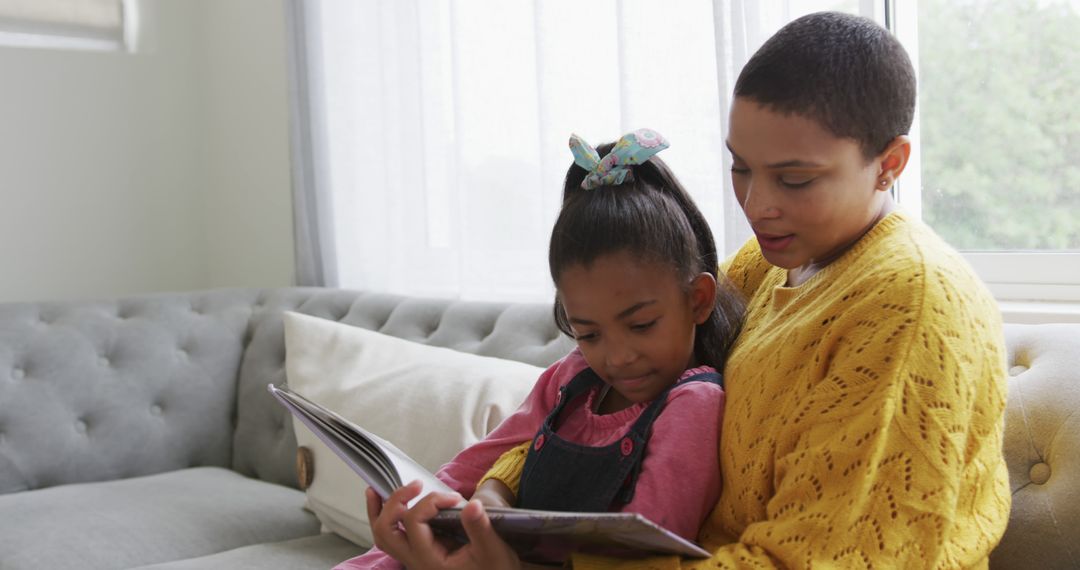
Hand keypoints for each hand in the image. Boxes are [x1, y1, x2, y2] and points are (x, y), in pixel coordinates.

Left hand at [366, 480, 524, 569]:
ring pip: (383, 536)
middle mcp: (416, 563)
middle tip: (416, 486)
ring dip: (380, 511)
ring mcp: (414, 560)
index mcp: (430, 561)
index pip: (415, 522)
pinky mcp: (418, 555)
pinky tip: (386, 504)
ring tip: (376, 490)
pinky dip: (385, 519)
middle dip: (395, 503)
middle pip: (386, 531)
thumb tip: (472, 504)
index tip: (456, 498)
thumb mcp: (493, 551)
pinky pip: (392, 538)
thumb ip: (480, 528)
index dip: (431, 501)